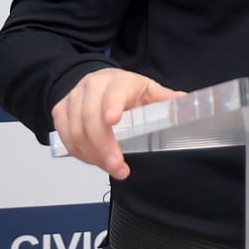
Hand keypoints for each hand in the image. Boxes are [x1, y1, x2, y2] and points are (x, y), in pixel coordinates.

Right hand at [52, 68, 184, 179]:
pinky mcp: (60, 110)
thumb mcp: (148, 92)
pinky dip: (79, 152)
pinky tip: (94, 160)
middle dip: (103, 146)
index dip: (111, 105)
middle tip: (117, 167)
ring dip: (91, 155)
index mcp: (119, 81)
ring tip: (111, 167)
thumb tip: (187, 104)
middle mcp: (93, 86)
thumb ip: (166, 100)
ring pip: (75, 130)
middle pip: (90, 117)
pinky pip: (65, 135)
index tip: (113, 120)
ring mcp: (74, 97)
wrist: (97, 82)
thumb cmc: (126, 90)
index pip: (114, 91)